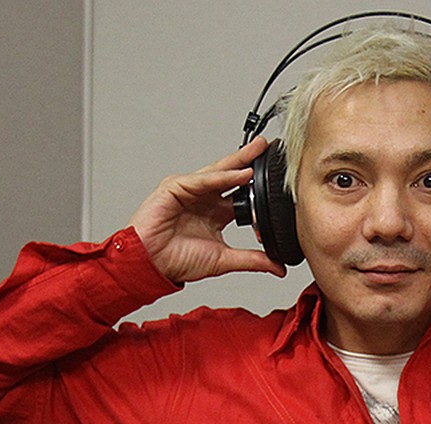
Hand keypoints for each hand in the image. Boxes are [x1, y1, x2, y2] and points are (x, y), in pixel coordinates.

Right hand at [128, 136, 285, 282]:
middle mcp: (204, 199)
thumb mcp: (224, 260)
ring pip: (218, 173)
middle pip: (231, 176)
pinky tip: (239, 174)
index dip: (259, 186)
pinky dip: (221, 176)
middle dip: (249, 160)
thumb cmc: (177, 261)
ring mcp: (190, 191)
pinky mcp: (175, 187)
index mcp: (217, 213)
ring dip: (238, 163)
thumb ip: (252, 260)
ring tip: (257, 153)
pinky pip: (202, 180)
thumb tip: (279, 268)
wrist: (151, 264)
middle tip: (268, 147)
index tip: (279, 179)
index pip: (242, 194)